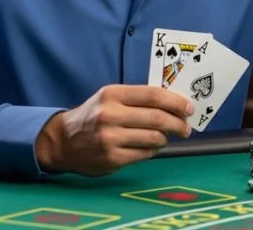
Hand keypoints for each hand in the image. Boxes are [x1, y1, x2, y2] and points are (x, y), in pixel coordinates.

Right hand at [35, 85, 193, 175]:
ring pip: (154, 138)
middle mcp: (110, 115)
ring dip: (166, 138)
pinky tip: (152, 147)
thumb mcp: (111, 98)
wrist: (63, 140)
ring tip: (167, 136)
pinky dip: (153, 150)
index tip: (189, 108)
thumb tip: (174, 103)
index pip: (154, 95)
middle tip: (186, 127)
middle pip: (157, 118)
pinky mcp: (111, 158)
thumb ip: (138, 98)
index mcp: (113, 94)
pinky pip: (144, 154)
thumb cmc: (94, 115)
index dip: (176, 102)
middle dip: (178, 123)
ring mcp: (110, 138)